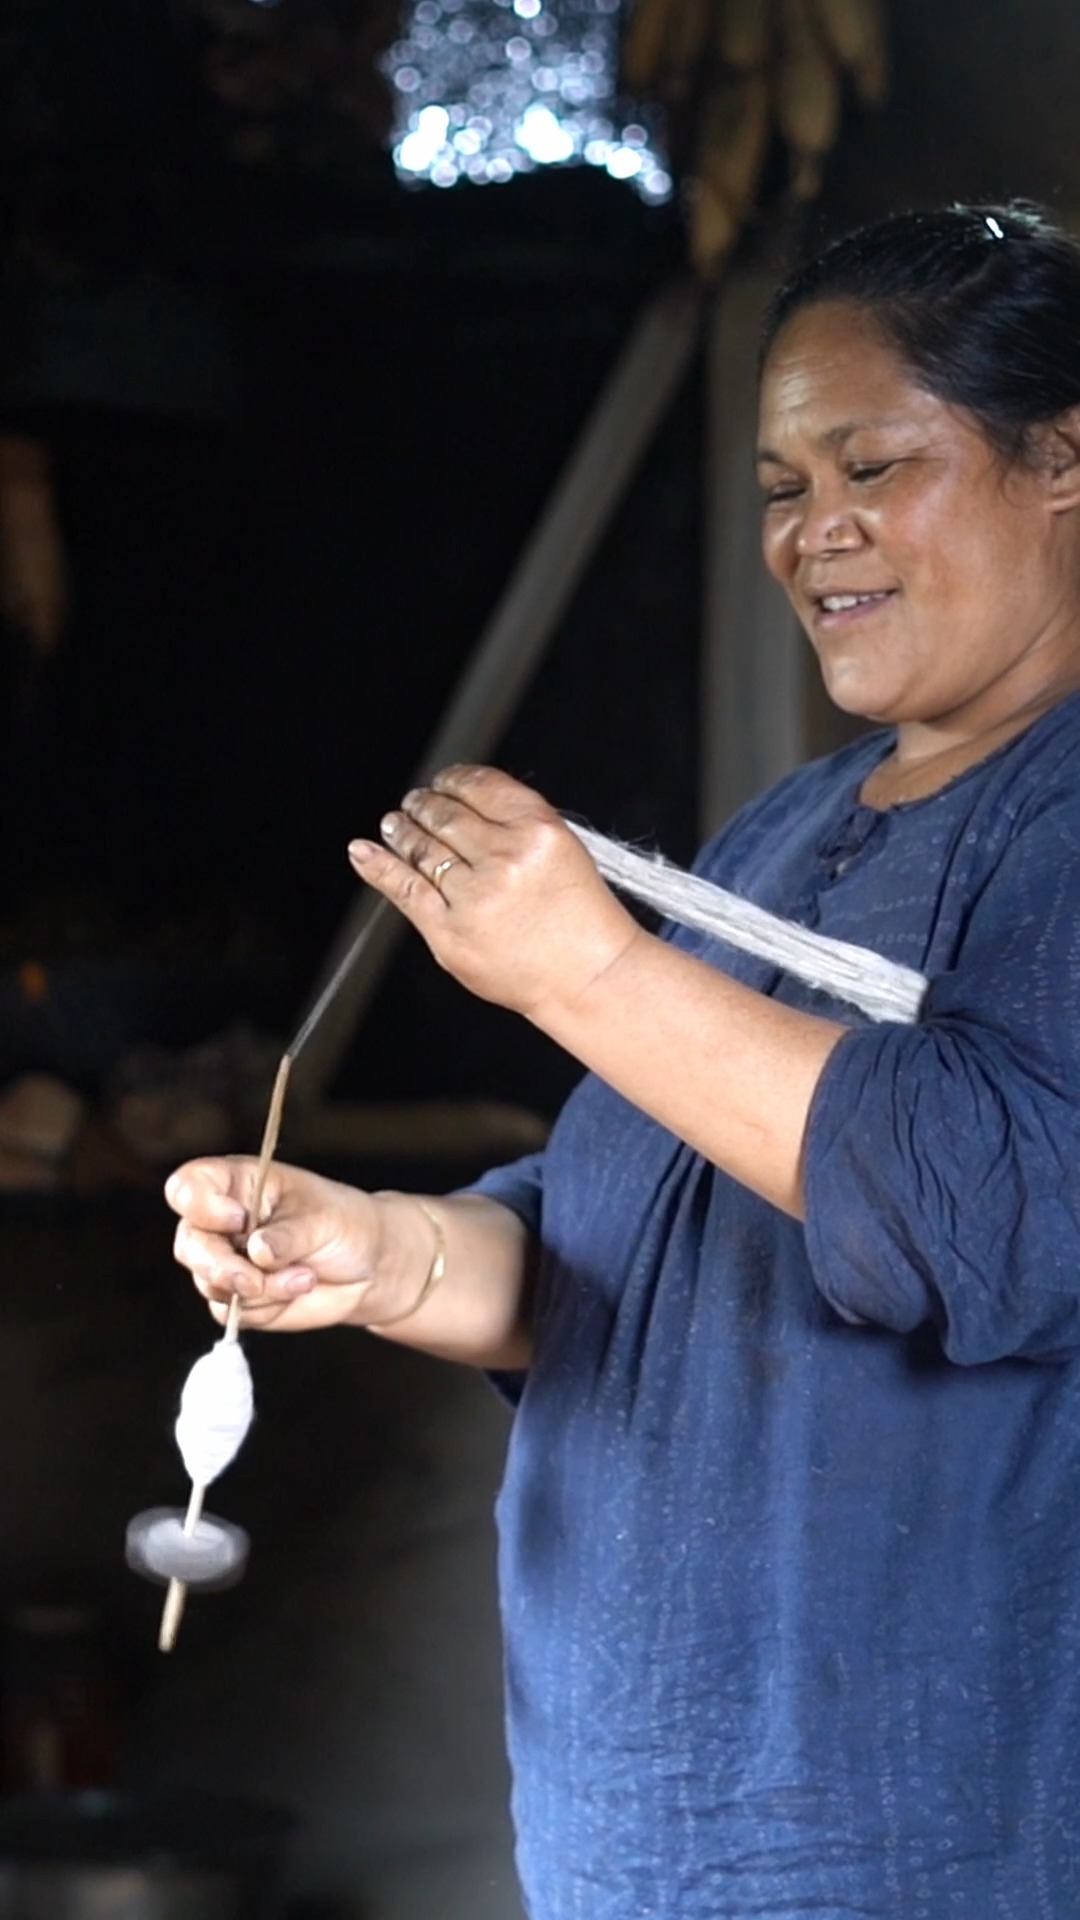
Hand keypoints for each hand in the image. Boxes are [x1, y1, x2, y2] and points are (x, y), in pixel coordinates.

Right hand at [166, 1156, 387, 1331]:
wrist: (368, 1266)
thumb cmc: (344, 1224)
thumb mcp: (322, 1218)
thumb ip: (287, 1234)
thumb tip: (256, 1251)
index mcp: (237, 1185)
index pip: (188, 1187)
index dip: (200, 1204)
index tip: (238, 1219)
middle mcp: (221, 1224)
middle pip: (189, 1244)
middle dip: (220, 1266)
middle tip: (256, 1278)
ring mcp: (226, 1263)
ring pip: (209, 1283)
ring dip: (258, 1289)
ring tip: (304, 1276)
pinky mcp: (238, 1300)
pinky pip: (232, 1313)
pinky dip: (267, 1307)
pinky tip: (299, 1288)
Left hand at [348, 765, 642, 1021]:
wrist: (588, 978)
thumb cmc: (581, 921)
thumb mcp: (565, 850)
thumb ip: (515, 823)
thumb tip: (462, 804)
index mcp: (538, 829)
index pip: (481, 786)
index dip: (454, 779)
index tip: (444, 781)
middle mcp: (504, 857)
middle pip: (445, 815)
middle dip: (424, 804)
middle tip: (415, 802)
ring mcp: (474, 896)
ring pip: (422, 848)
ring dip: (402, 830)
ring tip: (395, 824)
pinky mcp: (449, 931)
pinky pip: (403, 889)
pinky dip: (378, 866)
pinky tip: (363, 851)